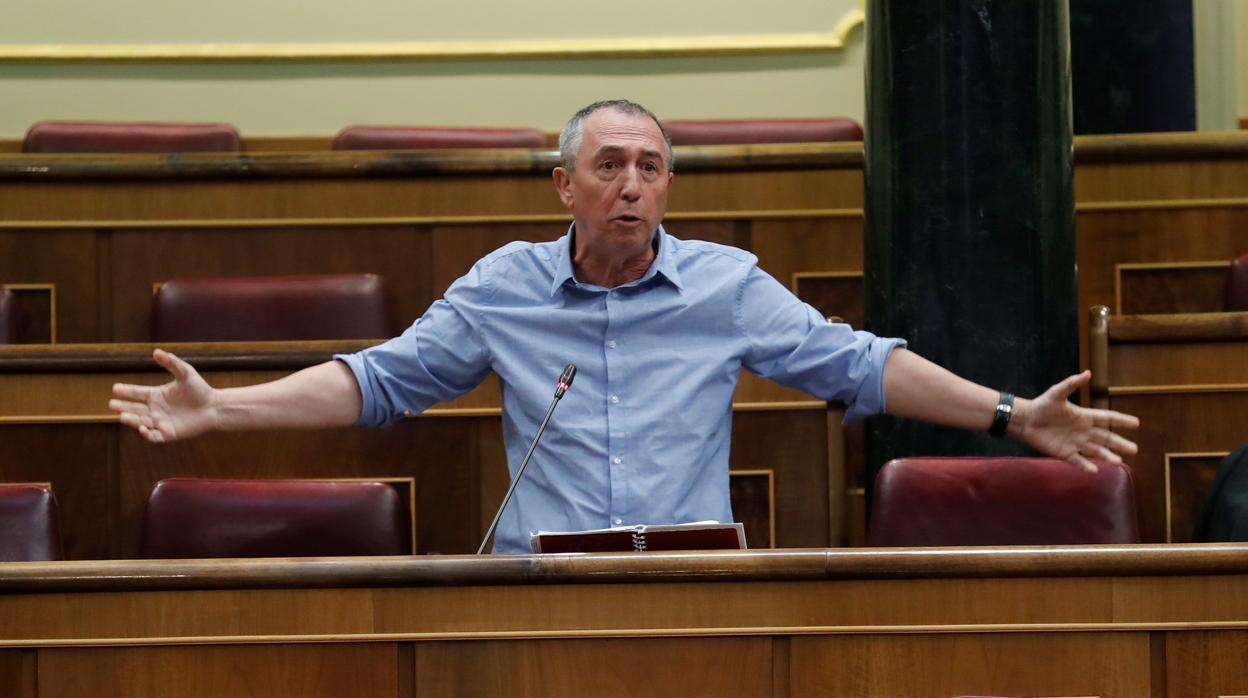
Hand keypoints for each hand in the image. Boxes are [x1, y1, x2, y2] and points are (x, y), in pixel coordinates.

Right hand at [109, 349, 218, 442]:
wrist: (214, 407)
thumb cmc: (200, 389)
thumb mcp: (185, 373)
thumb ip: (171, 362)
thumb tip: (155, 351)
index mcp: (156, 395)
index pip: (136, 393)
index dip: (126, 391)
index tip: (115, 388)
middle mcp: (155, 409)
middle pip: (134, 409)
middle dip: (122, 407)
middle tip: (112, 404)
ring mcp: (160, 422)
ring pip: (140, 422)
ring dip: (131, 420)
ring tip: (122, 416)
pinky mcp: (168, 434)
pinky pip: (153, 436)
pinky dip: (146, 434)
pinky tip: (142, 428)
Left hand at [1013, 370, 1139, 472]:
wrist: (1025, 420)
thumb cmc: (1041, 405)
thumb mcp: (1057, 393)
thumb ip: (1072, 384)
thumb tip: (1088, 373)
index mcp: (1084, 416)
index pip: (1107, 418)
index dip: (1121, 420)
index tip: (1136, 423)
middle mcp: (1083, 431)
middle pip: (1106, 438)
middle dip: (1120, 443)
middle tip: (1135, 449)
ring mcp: (1074, 443)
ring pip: (1095, 451)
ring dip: (1107, 456)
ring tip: (1119, 461)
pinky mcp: (1064, 452)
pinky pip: (1077, 461)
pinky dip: (1086, 466)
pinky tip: (1095, 470)